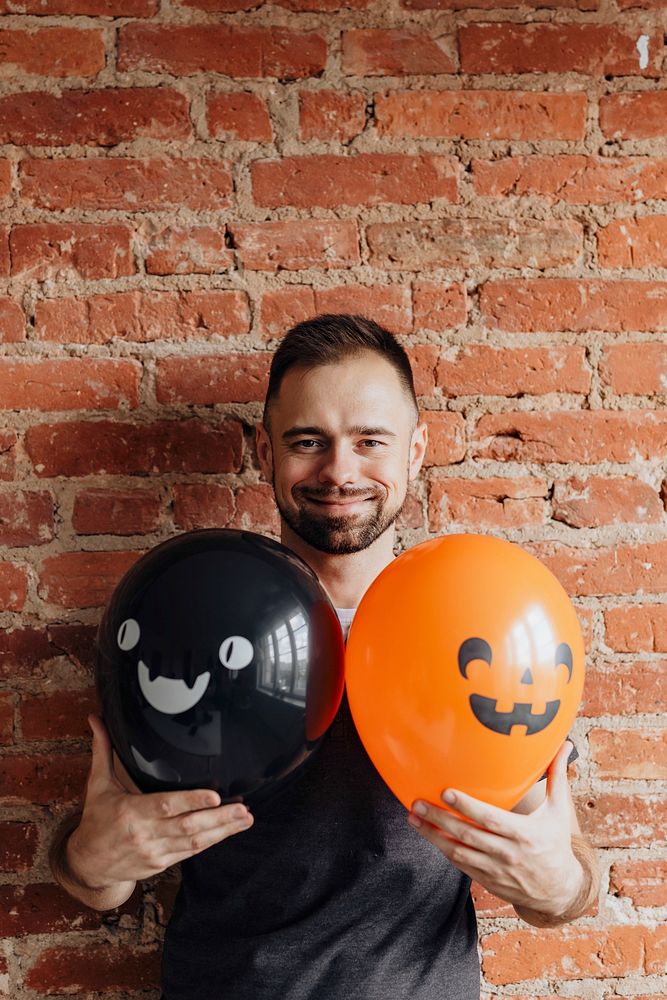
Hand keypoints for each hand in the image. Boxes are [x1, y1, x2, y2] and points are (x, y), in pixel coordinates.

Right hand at [68, 715, 253, 892]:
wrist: (88, 864)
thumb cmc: (96, 820)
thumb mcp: (98, 785)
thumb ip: (102, 751)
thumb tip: (96, 720)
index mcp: (131, 812)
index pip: (166, 805)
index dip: (193, 800)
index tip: (216, 795)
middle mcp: (145, 834)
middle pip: (188, 826)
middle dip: (219, 818)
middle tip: (243, 808)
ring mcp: (155, 851)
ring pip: (194, 842)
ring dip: (222, 831)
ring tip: (245, 818)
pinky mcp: (162, 863)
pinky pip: (190, 852)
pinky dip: (211, 841)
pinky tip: (228, 831)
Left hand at [407, 740, 583, 919]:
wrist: (558, 891)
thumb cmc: (556, 844)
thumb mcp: (559, 812)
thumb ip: (556, 777)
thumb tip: (565, 745)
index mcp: (524, 834)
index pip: (490, 819)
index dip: (467, 807)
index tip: (445, 792)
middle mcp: (508, 853)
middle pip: (468, 835)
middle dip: (439, 819)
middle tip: (417, 804)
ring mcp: (495, 869)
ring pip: (458, 852)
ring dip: (433, 836)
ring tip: (413, 818)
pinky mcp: (487, 880)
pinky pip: (460, 865)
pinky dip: (443, 850)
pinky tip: (428, 834)